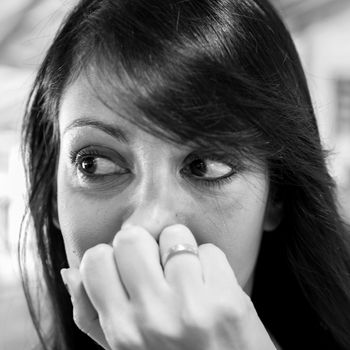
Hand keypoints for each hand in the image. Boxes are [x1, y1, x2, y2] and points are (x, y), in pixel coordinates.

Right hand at [61, 224, 275, 349]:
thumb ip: (92, 315)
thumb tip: (71, 272)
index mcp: (121, 330)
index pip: (96, 259)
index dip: (112, 257)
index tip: (128, 268)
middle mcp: (152, 316)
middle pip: (131, 238)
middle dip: (144, 245)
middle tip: (157, 266)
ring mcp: (191, 306)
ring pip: (174, 235)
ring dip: (180, 249)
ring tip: (187, 275)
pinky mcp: (227, 299)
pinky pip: (209, 250)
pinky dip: (210, 262)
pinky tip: (211, 285)